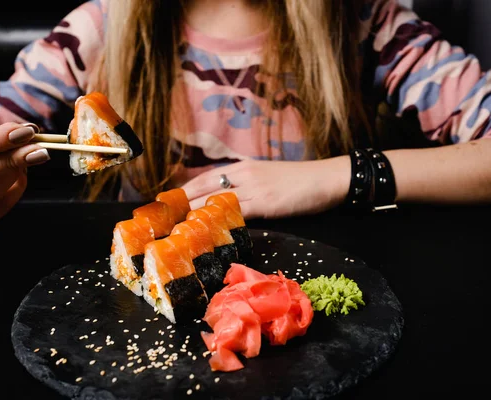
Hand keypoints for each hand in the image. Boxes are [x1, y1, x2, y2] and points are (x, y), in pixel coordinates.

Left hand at [181, 158, 350, 218]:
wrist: (328, 178)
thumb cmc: (301, 180)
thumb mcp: (268, 178)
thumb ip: (248, 188)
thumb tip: (228, 203)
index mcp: (243, 167)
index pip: (205, 177)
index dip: (184, 190)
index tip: (166, 201)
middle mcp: (244, 174)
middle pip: (204, 187)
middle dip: (181, 202)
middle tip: (162, 216)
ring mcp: (254, 187)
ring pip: (215, 199)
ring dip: (194, 213)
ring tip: (174, 226)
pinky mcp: (266, 202)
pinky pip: (238, 211)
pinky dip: (220, 220)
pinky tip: (207, 229)